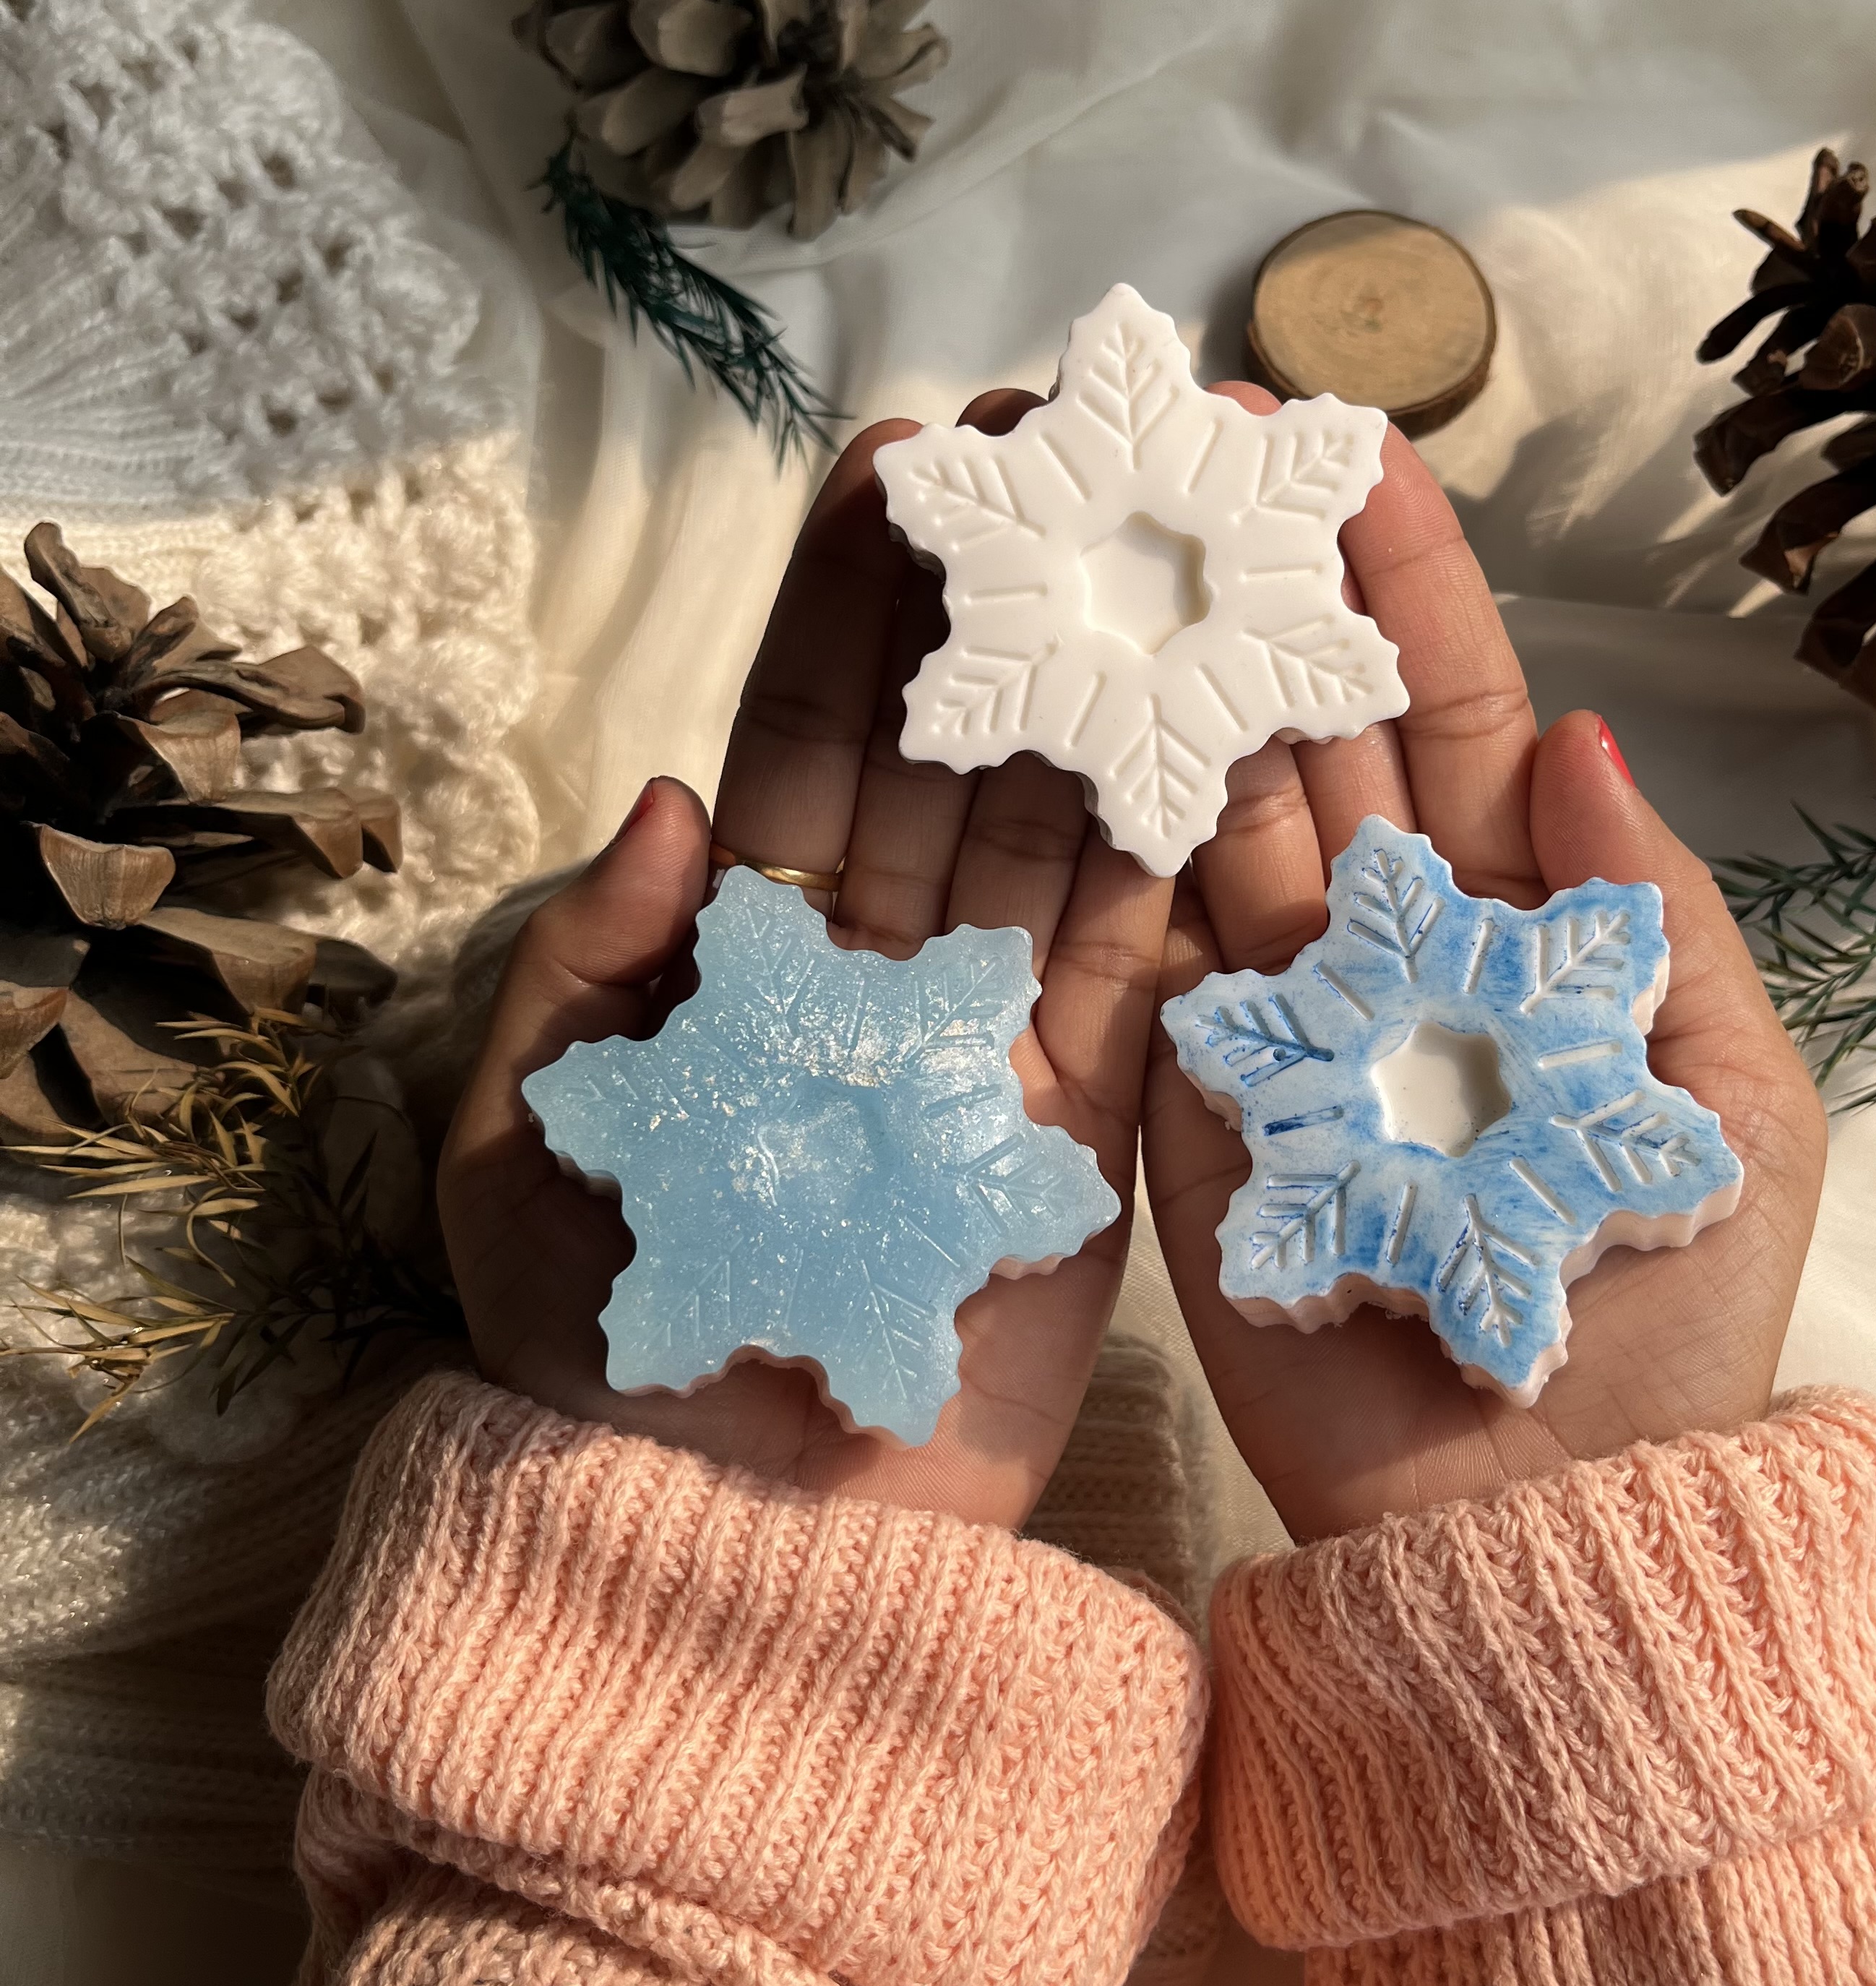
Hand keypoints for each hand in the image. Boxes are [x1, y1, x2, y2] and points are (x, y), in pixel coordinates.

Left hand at [438, 399, 1170, 1530]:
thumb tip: (669, 799)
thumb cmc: (607, 1344)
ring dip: (1113, 689)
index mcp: (749, 953)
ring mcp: (1001, 1034)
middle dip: (1006, 604)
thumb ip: (586, 969)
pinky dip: (1189, 846)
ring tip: (1167, 536)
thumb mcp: (534, 1144)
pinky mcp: (1097, 1115)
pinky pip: (1150, 960)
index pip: (815, 748)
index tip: (902, 469)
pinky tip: (1231, 714)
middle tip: (1065, 447)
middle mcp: (884, 970)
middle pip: (957, 756)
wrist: (741, 1538)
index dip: (855, 614)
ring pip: (1067, 829)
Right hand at [1141, 393, 1827, 1541]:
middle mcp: (1376, 937)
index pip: (1446, 712)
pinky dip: (1095, 834)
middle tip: (1172, 446)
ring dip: (1158, 678)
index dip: (1400, 581)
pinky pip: (1135, 943)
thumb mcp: (1723, 1096)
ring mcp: (1266, 1006)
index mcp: (1513, 917)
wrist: (1521, 1511)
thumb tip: (1581, 736)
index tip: (1341, 446)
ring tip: (1092, 538)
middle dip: (1250, 590)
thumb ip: (1654, 914)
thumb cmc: (1660, 1304)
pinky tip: (1048, 710)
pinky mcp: (1177, 1086)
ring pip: (1205, 810)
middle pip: (1307, 728)